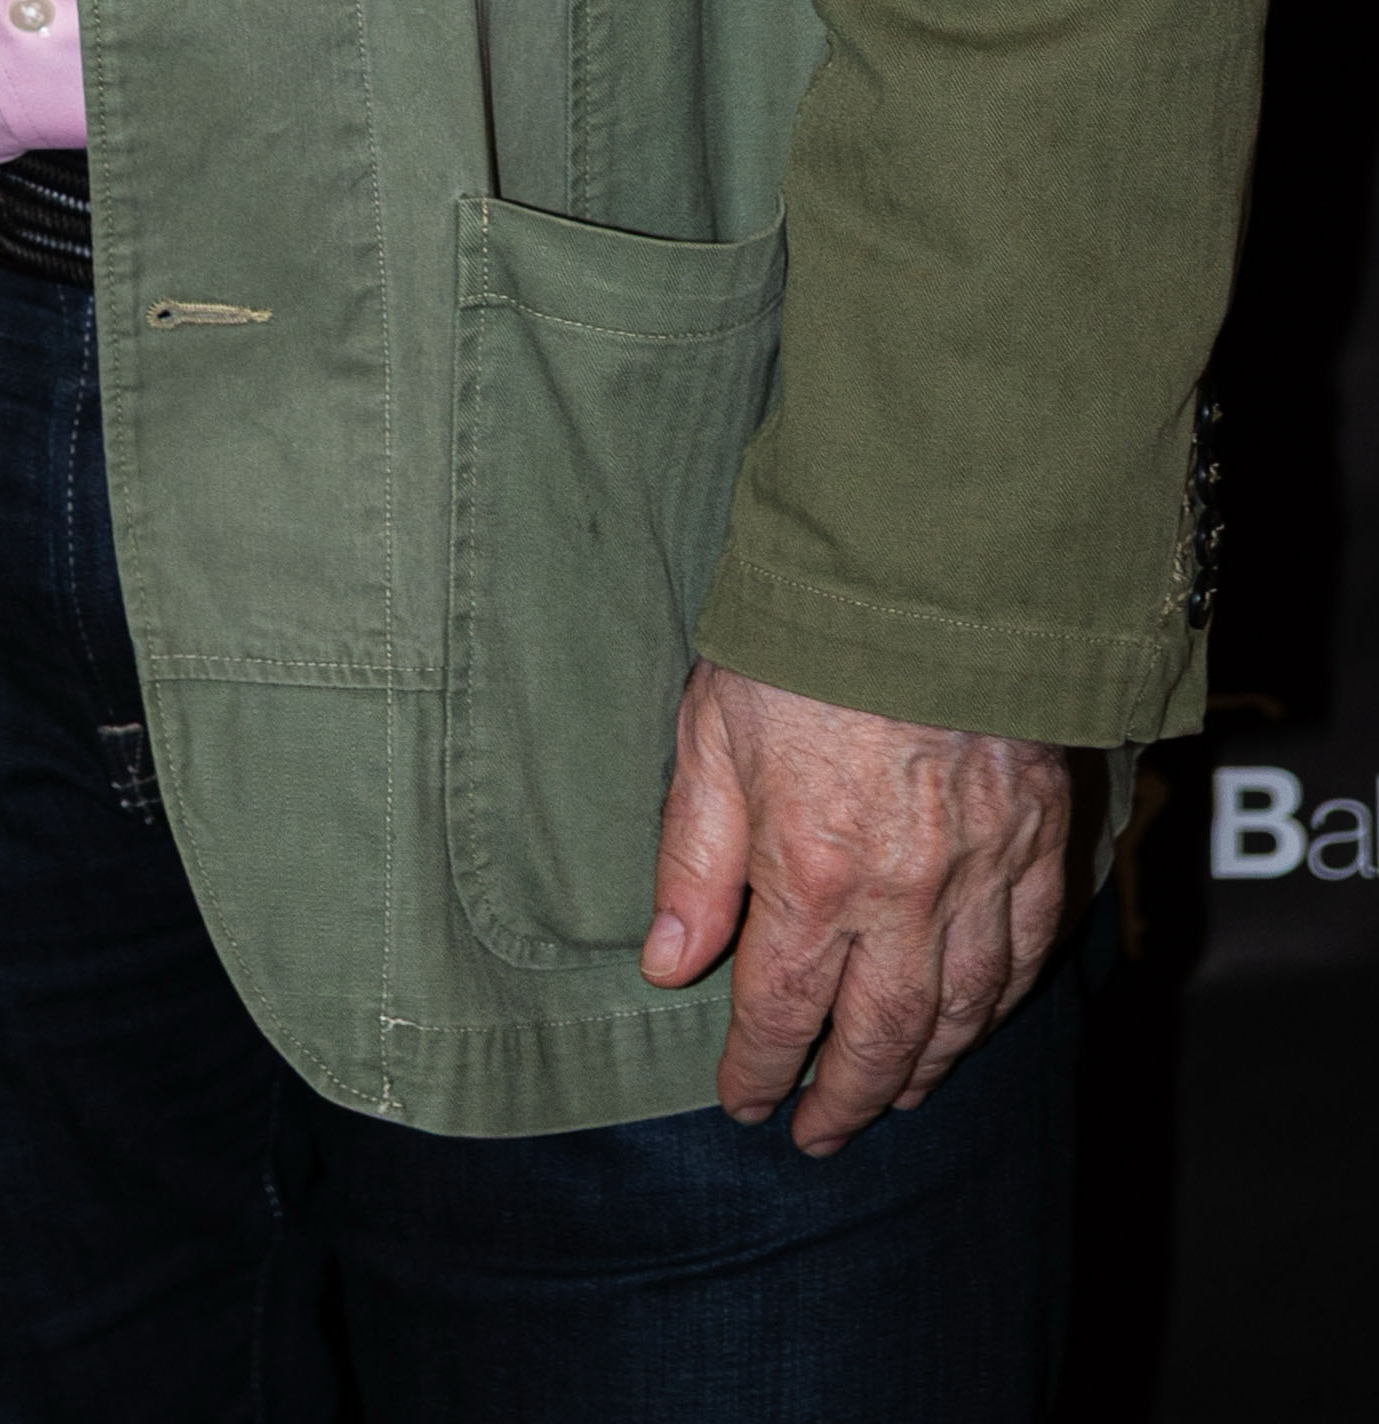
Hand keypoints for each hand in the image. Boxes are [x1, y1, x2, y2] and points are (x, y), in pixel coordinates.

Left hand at [645, 660, 1069, 1151]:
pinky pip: (1026, 957)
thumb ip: (693, 857)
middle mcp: (903, 899)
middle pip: (877, 1038)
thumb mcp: (710, 731)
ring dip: (924, 1069)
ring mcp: (982, 877)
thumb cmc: (806, 641)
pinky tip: (978, 1022)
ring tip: (896, 1098)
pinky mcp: (1041, 843)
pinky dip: (1001, 1007)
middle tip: (818, 1136)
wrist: (932, 571)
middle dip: (843, 1100)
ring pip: (958, 1013)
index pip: (779, 1011)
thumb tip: (667, 962)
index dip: (756, 1071)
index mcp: (811, 875)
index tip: (743, 1104)